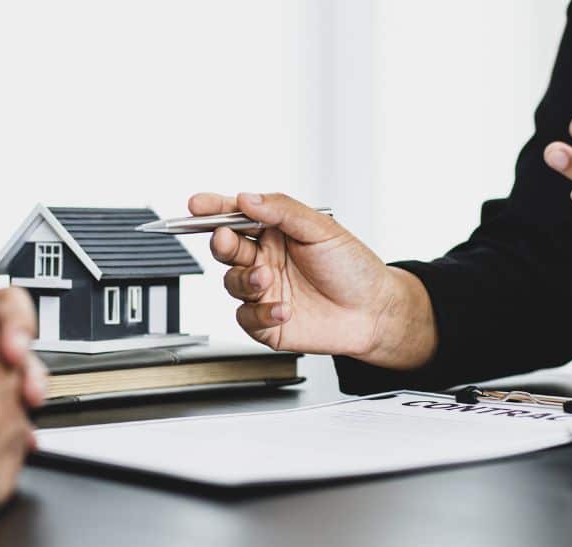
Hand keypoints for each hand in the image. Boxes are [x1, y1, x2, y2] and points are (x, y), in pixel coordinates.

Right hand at [190, 192, 436, 369]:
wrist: (375, 312)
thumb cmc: (353, 268)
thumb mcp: (322, 229)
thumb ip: (283, 211)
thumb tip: (247, 198)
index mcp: (275, 232)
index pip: (236, 216)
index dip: (213, 209)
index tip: (197, 205)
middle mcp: (265, 259)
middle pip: (227, 248)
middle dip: (222, 243)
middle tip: (226, 239)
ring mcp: (264, 291)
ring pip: (232, 282)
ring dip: (245, 279)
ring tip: (267, 278)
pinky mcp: (266, 322)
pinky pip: (246, 317)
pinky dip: (260, 313)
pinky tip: (283, 309)